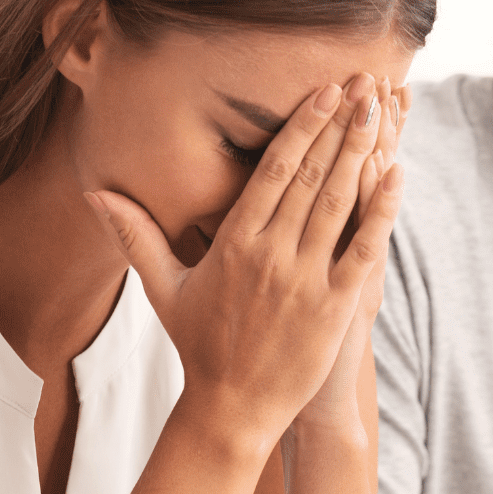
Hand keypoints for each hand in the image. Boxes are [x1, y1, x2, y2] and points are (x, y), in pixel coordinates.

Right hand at [86, 74, 403, 446]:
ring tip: (380, 110)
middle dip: (338, 126)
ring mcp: (305, 281)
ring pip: (338, 203)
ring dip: (361, 152)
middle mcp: (271, 255)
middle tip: (362, 83)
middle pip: (309, 176)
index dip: (301, 127)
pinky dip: (382, 211)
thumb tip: (95, 194)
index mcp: (234, 243)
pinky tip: (398, 174)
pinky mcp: (335, 308)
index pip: (272, 170)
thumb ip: (136, 235)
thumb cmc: (199, 346)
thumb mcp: (163, 288)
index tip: (323, 92)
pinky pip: (364, 250)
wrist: (231, 410)